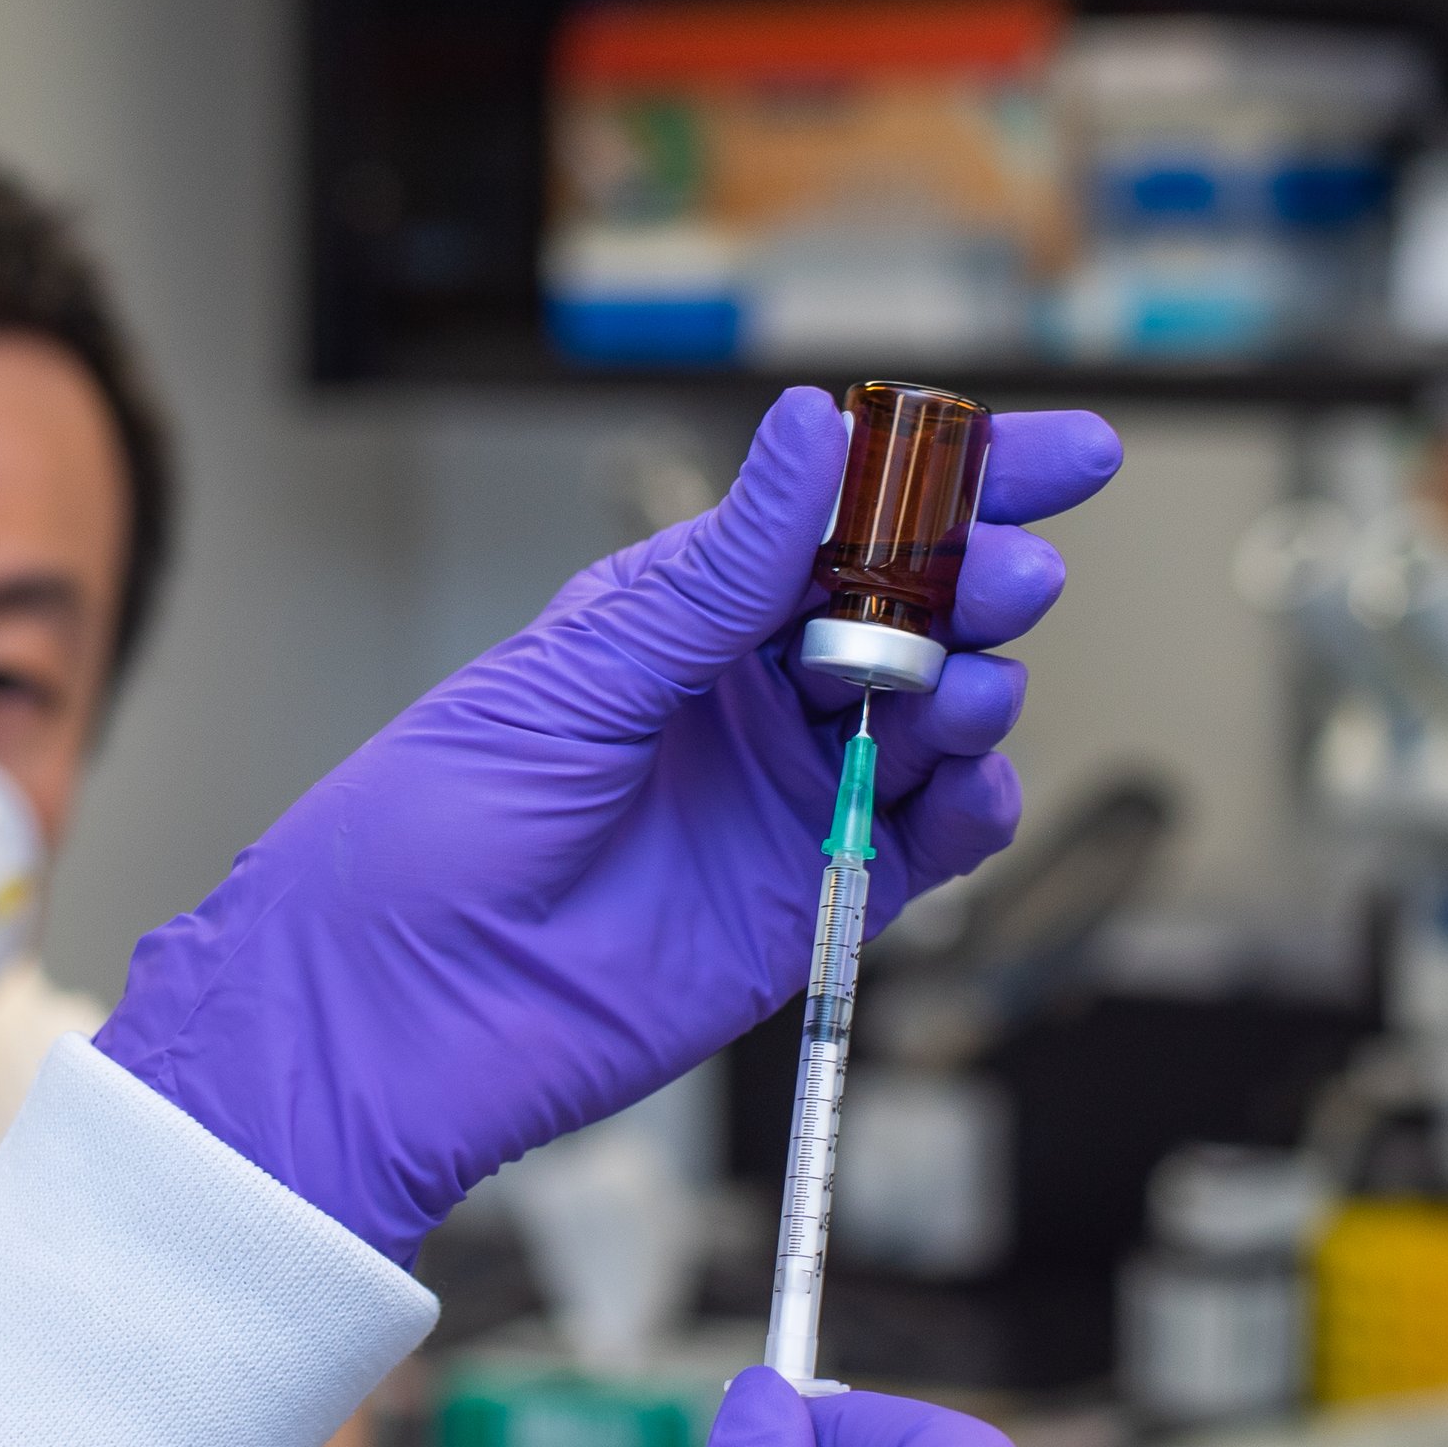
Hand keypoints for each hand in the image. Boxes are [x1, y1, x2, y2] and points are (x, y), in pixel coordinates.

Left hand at [96, 387, 1119, 1260]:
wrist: (389, 1014)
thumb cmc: (428, 830)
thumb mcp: (577, 674)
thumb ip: (715, 569)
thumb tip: (808, 431)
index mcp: (682, 612)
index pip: (840, 519)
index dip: (955, 477)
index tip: (1058, 452)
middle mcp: (745, 695)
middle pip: (912, 613)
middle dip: (978, 582)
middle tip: (1005, 580)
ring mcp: (784, 797)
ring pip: (935, 720)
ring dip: (975, 692)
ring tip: (960, 692)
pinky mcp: (807, 902)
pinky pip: (927, 844)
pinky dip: (972, 812)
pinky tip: (970, 790)